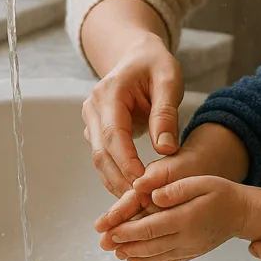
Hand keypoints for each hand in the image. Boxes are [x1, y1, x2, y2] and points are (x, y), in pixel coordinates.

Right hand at [81, 32, 183, 197]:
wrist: (137, 55)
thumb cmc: (155, 65)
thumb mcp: (169, 80)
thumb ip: (166, 113)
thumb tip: (165, 150)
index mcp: (109, 92)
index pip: (113, 135)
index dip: (126, 163)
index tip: (144, 184)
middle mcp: (93, 108)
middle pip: (101, 153)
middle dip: (121, 180)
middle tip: (144, 203)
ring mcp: (91, 121)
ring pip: (100, 160)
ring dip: (117, 184)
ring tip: (141, 205)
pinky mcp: (96, 132)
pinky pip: (104, 158)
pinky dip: (117, 177)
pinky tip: (134, 193)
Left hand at [102, 175, 248, 260]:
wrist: (242, 213)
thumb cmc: (221, 194)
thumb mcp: (200, 182)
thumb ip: (176, 189)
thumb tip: (153, 195)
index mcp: (185, 218)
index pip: (150, 228)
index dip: (128, 231)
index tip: (111, 231)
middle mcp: (186, 238)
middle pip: (149, 246)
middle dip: (125, 246)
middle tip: (106, 244)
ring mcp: (189, 249)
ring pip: (156, 257)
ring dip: (135, 256)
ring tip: (118, 253)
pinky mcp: (191, 253)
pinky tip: (140, 260)